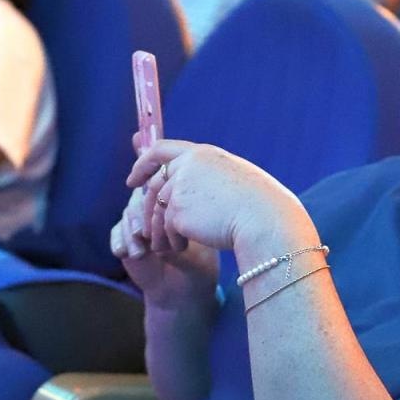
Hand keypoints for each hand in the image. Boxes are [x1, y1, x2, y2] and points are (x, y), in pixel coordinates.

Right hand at [110, 183, 218, 310]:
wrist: (181, 290)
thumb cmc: (198, 269)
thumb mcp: (197, 259)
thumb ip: (179, 249)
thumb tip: (158, 244)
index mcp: (182, 206)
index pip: (166, 188)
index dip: (157, 197)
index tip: (158, 213)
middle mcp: (160, 208)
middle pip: (142, 198)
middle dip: (140, 215)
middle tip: (141, 234)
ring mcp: (142, 221)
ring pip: (128, 214)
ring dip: (130, 232)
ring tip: (139, 253)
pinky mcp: (127, 237)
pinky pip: (117, 232)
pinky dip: (120, 241)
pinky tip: (126, 254)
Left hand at [126, 139, 316, 261]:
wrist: (266, 220)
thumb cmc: (262, 204)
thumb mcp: (236, 179)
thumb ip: (210, 177)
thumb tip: (195, 188)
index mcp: (203, 154)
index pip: (161, 150)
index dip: (142, 164)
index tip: (133, 181)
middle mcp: (187, 166)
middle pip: (154, 186)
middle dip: (147, 209)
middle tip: (147, 228)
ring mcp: (180, 188)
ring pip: (158, 211)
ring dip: (161, 230)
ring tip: (170, 245)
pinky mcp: (177, 212)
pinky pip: (166, 229)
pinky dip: (171, 241)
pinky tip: (184, 248)